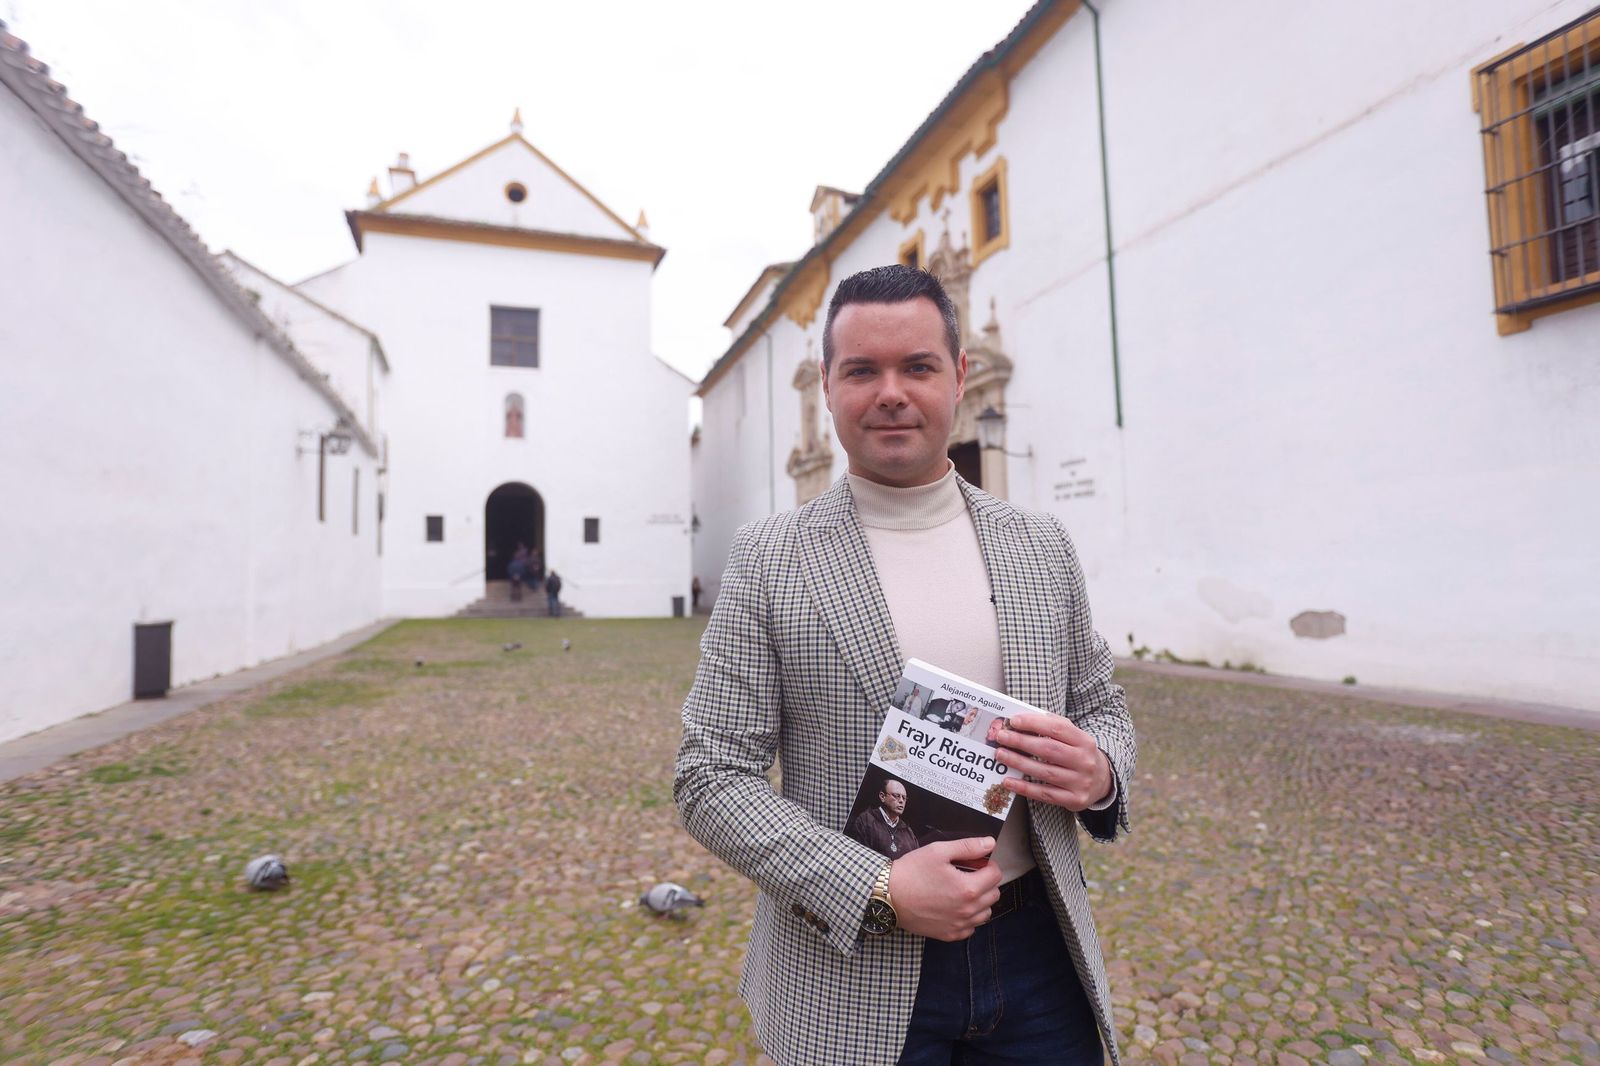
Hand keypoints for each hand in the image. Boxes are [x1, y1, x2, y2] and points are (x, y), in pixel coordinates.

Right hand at [887, 837, 1002, 941]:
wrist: (888, 896)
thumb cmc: (911, 872)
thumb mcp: (938, 851)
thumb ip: (968, 847)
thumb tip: (990, 843)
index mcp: (968, 888)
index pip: (996, 875)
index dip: (988, 864)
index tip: (976, 862)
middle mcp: (967, 910)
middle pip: (994, 894)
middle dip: (986, 881)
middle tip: (968, 873)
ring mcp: (959, 925)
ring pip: (986, 913)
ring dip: (980, 900)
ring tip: (962, 890)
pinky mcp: (949, 935)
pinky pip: (971, 927)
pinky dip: (968, 917)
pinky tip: (954, 906)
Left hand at [995, 711, 1112, 810]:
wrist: (1102, 782)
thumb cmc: (1079, 755)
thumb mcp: (1075, 738)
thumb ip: (1054, 727)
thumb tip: (1025, 720)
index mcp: (1084, 741)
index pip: (1057, 728)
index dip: (1034, 723)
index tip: (1013, 721)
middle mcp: (1084, 761)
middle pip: (1049, 750)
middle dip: (1022, 742)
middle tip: (1002, 737)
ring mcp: (1080, 782)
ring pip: (1044, 772)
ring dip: (1019, 762)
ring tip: (1001, 755)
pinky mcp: (1074, 799)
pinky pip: (1045, 794)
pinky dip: (1024, 788)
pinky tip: (1008, 781)